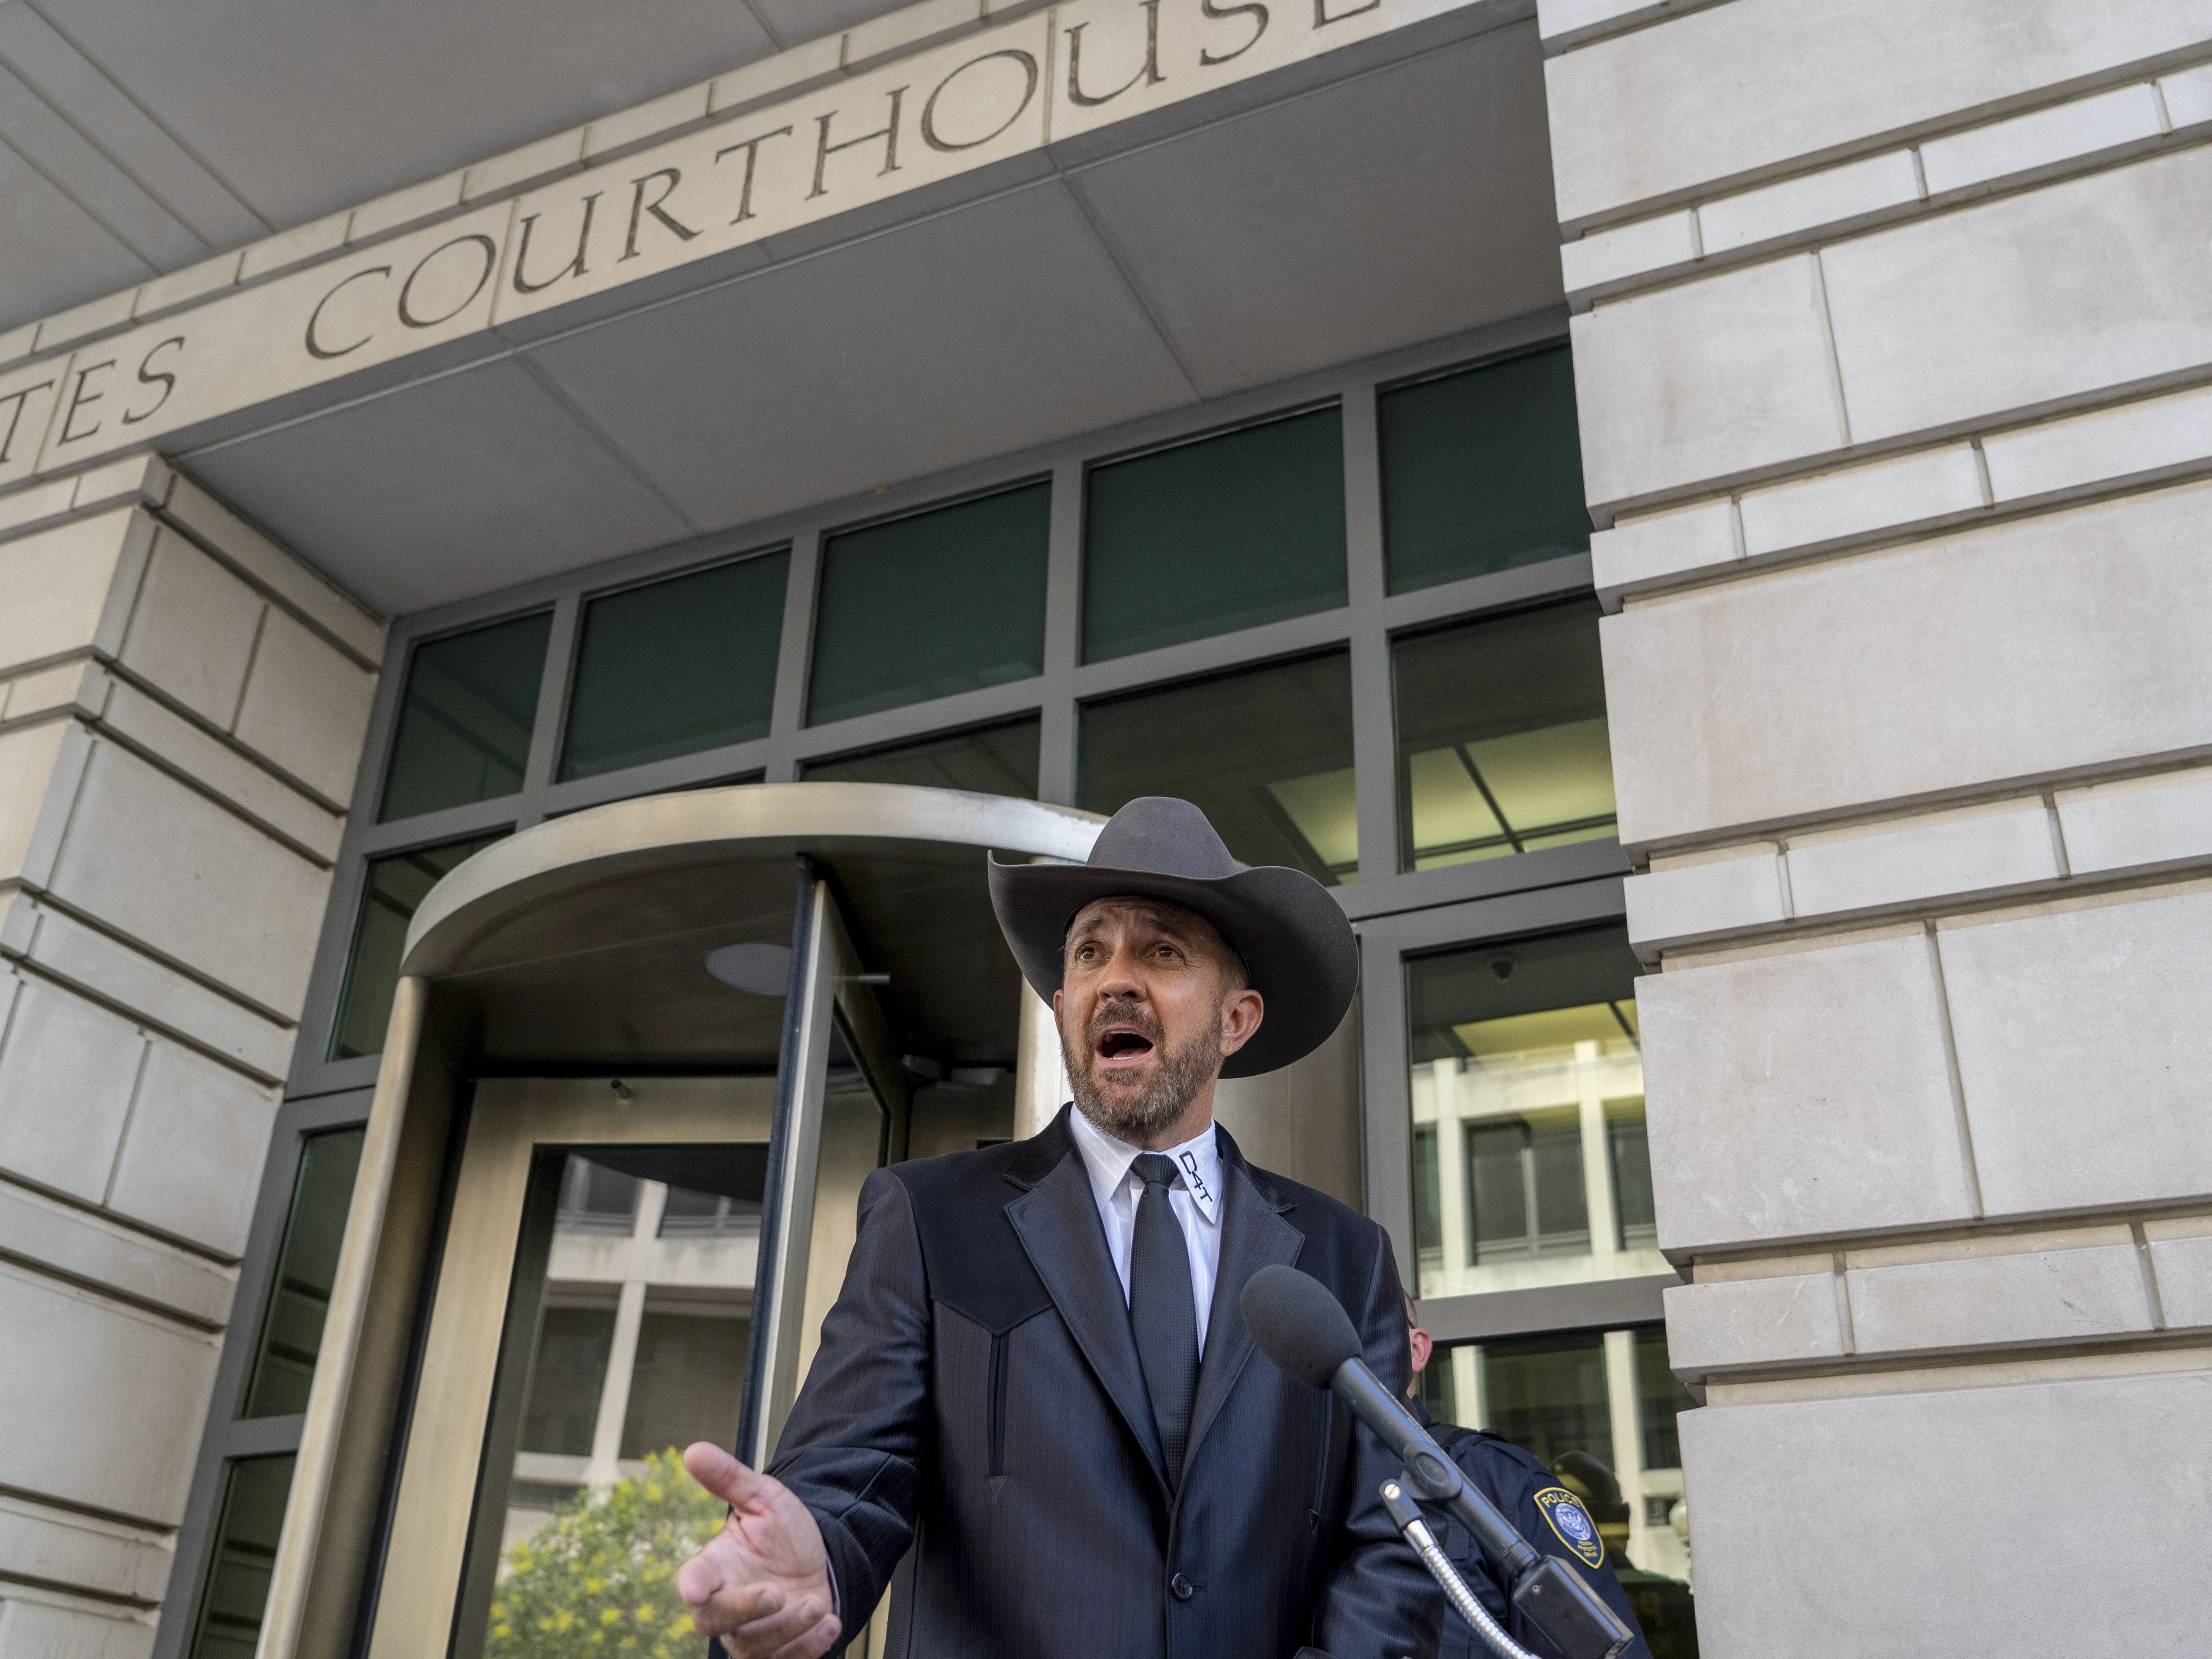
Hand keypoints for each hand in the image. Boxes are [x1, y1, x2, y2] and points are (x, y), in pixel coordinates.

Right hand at [677, 1442, 842, 1658]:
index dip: (690, 1585)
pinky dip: (807, 1648)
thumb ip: (729, 1478)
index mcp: (715, 1568)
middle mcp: (726, 1605)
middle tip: (776, 1592)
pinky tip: (829, 1625)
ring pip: (752, 1647)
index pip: (693, 1579)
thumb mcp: (764, 1498)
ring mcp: (750, 1633)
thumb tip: (694, 1450)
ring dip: (786, 1630)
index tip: (692, 1589)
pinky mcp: (777, 1652)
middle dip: (745, 1610)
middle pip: (715, 1620)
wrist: (817, 1559)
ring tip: (815, 1604)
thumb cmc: (781, 1531)